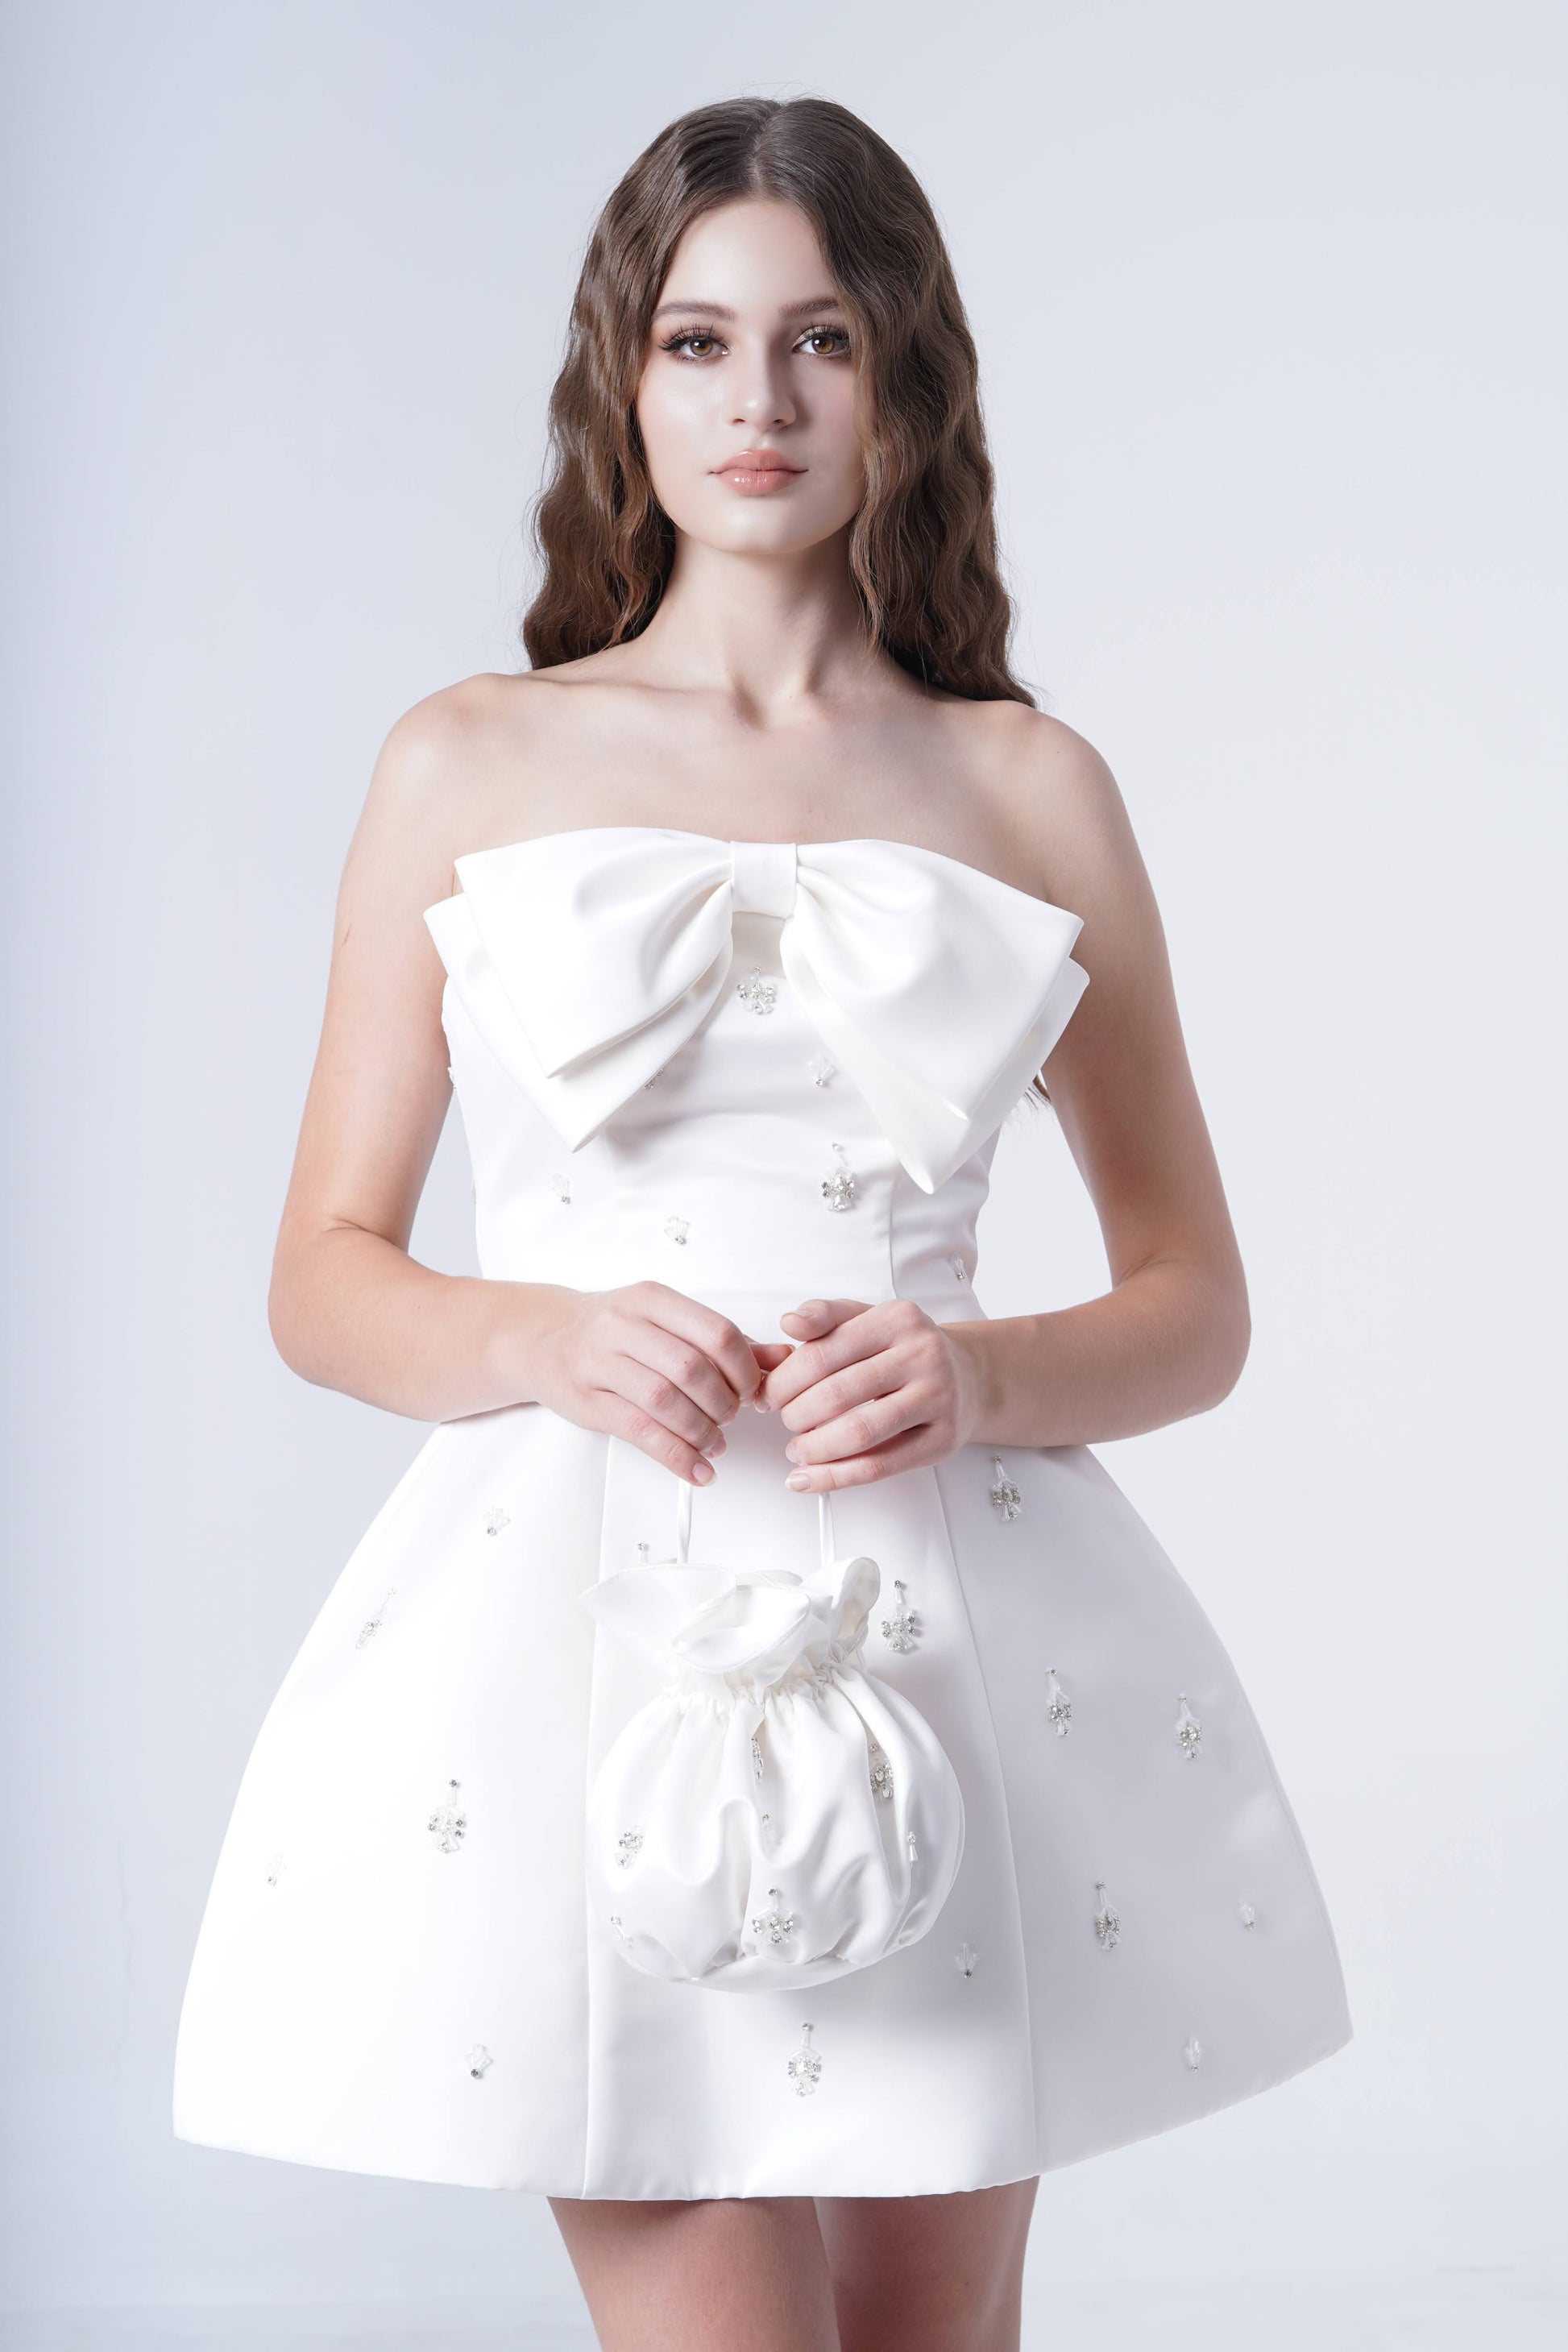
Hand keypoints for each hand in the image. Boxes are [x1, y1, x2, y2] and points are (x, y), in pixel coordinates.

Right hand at [525, 1281, 792, 1485]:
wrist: (542, 1337)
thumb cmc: (612, 1330)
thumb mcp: (666, 1322)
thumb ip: (722, 1342)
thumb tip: (782, 1359)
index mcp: (652, 1299)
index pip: (716, 1332)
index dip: (745, 1368)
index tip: (752, 1389)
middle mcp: (624, 1325)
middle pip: (692, 1369)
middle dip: (724, 1403)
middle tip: (730, 1417)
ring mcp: (600, 1362)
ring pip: (665, 1402)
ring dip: (701, 1431)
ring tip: (714, 1443)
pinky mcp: (588, 1401)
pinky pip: (640, 1432)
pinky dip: (676, 1456)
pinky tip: (696, 1468)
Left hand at [755, 1296, 985, 1489]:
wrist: (968, 1377)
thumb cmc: (904, 1349)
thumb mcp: (866, 1319)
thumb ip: (824, 1317)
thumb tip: (789, 1322)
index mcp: (897, 1319)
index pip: (822, 1353)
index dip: (784, 1381)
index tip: (769, 1396)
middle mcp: (922, 1355)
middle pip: (837, 1394)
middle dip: (795, 1415)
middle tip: (785, 1422)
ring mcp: (937, 1398)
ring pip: (858, 1433)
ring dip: (814, 1448)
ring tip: (797, 1450)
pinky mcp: (942, 1440)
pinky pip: (879, 1466)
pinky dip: (835, 1478)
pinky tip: (808, 1479)